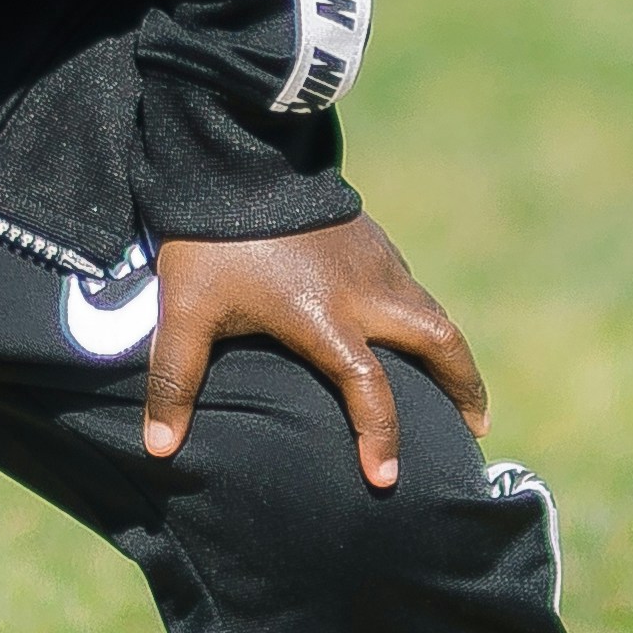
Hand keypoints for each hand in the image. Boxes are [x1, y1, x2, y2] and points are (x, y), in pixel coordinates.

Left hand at [141, 219, 485, 494]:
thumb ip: (174, 381)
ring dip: (452, 354)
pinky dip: (428, 321)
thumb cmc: (211, 240)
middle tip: (474, 429)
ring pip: (434, 314)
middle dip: (464, 389)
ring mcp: (376, 261)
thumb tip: (157, 449)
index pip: (369, 387)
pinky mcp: (373, 240)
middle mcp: (366, 292)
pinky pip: (415, 289)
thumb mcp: (183, 313)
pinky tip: (415, 335)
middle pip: (439, 344)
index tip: (386, 479)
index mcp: (325, 317)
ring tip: (460, 390)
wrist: (238, 153)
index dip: (380, 436)